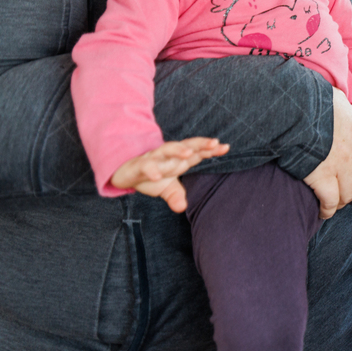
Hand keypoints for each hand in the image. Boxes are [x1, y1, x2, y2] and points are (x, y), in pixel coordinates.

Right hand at [111, 137, 229, 212]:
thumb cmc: (151, 177)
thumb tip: (182, 208)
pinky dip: (151, 169)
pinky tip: (156, 175)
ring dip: (177, 150)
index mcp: (178, 160)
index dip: (211, 149)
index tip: (226, 147)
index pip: (198, 152)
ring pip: (167, 150)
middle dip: (200, 144)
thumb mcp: (166, 188)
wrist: (125, 174)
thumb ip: (177, 196)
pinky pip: (146, 165)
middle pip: (187, 146)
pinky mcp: (139, 165)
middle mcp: (169, 156)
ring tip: (188, 153)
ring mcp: (154, 158)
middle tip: (214, 143)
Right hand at [303, 88, 351, 219]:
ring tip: (331, 204)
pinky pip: (330, 201)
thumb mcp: (338, 102)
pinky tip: (322, 211)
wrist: (294, 108)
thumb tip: (343, 115)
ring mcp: (341, 163)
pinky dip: (327, 209)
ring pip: (348, 193)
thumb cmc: (311, 102)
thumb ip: (346, 115)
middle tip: (343, 195)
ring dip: (340, 201)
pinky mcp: (322, 176)